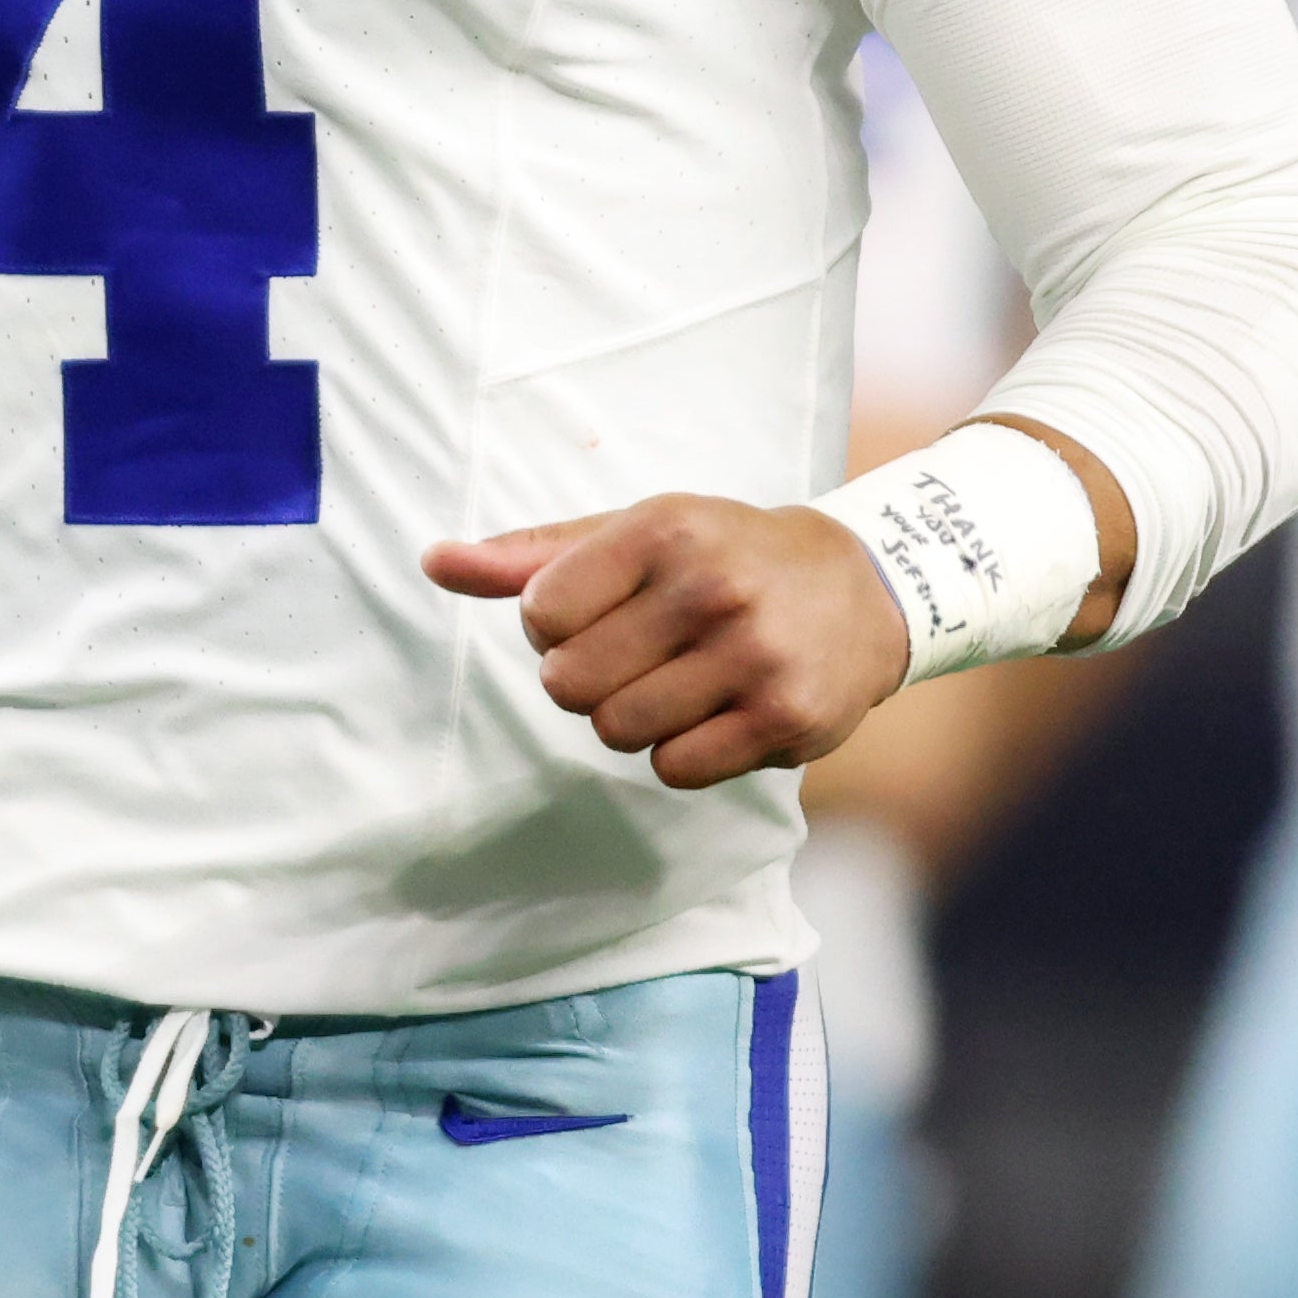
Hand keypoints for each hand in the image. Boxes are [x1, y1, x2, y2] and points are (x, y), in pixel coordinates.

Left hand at [427, 496, 914, 789]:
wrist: (863, 587)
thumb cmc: (724, 559)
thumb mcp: (635, 534)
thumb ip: (531, 556)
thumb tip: (433, 561)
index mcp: (664, 529)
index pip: (541, 613)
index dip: (556, 629)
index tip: (602, 615)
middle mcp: (710, 586)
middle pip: (570, 684)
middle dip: (590, 682)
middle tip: (642, 656)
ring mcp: (752, 654)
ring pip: (617, 731)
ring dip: (634, 720)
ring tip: (682, 682)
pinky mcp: (783, 717)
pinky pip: (675, 769)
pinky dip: (682, 754)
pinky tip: (719, 713)